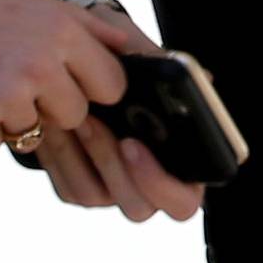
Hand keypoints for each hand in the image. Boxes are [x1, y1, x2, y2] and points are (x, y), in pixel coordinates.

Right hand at [0, 0, 133, 156]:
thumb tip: (129, 47)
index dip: (92, 89)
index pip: (112, 85)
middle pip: (76, 116)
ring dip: (10, 119)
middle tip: (17, 82)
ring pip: (33, 134)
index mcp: (63, 32)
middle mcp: (42, 64)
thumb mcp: (35, 2)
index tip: (71, 83)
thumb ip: (87, 26)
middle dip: (52, 108)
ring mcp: (7, 95)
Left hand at [30, 6, 204, 220]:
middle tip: (96, 127)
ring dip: (84, 155)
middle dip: (113, 168)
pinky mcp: (79, 187)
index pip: (184, 200)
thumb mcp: (141, 53)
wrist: (77, 61)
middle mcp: (150, 184)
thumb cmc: (122, 57)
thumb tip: (205, 79)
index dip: (162, 183)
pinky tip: (57, 124)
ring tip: (77, 116)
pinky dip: (61, 158)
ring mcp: (113, 189)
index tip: (132, 144)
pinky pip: (68, 188)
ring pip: (95, 197)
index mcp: (185, 163)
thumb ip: (167, 69)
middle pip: (138, 208)